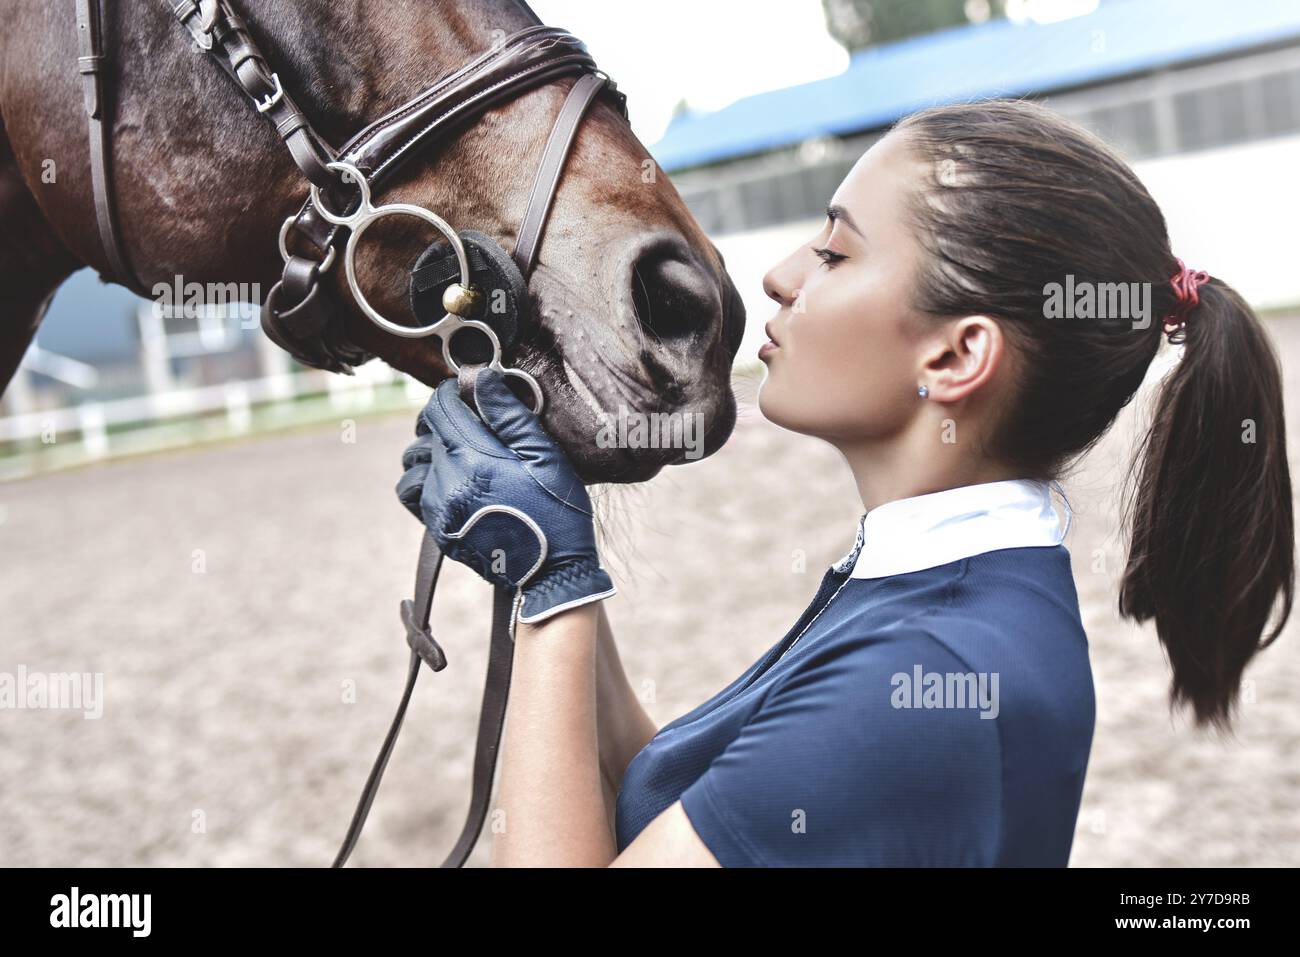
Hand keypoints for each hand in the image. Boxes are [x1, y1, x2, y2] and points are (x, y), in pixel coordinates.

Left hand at [395, 369, 615, 623]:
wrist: (553, 575)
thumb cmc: (558, 513)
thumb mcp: (546, 457)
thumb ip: (509, 415)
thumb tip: (481, 379)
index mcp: (476, 459)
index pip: (440, 409)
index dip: (450, 392)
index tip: (466, 390)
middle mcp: (449, 482)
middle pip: (425, 433)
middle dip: (443, 419)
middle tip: (470, 420)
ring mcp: (440, 509)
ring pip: (413, 465)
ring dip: (430, 451)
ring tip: (458, 452)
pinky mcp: (439, 530)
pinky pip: (416, 495)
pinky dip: (427, 481)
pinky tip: (453, 482)